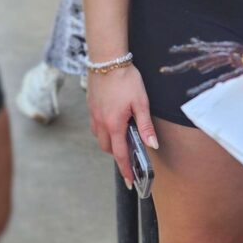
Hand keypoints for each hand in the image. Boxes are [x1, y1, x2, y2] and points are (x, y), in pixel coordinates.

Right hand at [86, 63, 157, 185]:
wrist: (107, 60)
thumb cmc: (126, 80)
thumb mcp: (141, 103)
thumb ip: (146, 126)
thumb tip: (152, 144)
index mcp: (114, 124)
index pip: (120, 154)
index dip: (125, 170)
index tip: (130, 181)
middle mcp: (101, 123)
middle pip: (108, 148)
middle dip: (118, 155)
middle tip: (131, 155)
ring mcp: (93, 115)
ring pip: (101, 138)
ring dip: (111, 143)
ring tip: (124, 138)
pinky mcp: (90, 107)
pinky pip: (96, 127)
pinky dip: (105, 131)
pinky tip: (114, 123)